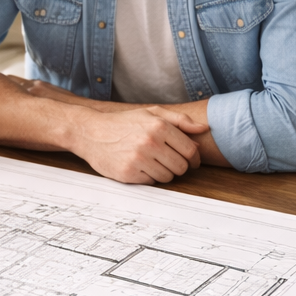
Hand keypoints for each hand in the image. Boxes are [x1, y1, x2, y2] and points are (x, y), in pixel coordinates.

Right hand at [70, 105, 208, 183]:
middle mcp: (150, 143)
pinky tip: (139, 166)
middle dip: (178, 166)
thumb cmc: (124, 122)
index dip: (194, 158)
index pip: (190, 151)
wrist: (90, 132)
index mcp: (159, 126)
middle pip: (181, 167)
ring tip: (151, 162)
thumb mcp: (151, 113)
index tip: (191, 161)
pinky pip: (151, 182)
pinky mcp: (128, 174)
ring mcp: (139, 159)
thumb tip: (204, 128)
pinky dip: (148, 177)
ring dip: (164, 172)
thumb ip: (180, 120)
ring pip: (168, 177)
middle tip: (168, 161)